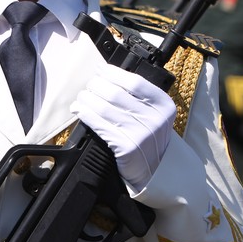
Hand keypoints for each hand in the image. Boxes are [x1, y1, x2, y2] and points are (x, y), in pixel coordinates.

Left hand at [71, 63, 175, 188]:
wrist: (156, 172)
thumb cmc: (149, 138)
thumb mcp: (154, 114)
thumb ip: (138, 97)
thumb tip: (107, 75)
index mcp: (163, 104)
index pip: (135, 82)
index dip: (113, 73)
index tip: (100, 70)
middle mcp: (154, 118)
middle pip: (116, 93)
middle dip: (96, 86)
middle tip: (89, 86)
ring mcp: (140, 133)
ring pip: (104, 107)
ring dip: (87, 99)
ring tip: (81, 97)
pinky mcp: (126, 147)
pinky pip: (98, 124)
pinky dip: (85, 114)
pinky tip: (79, 109)